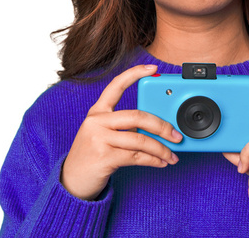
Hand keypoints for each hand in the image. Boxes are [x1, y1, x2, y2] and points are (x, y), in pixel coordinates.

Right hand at [61, 64, 182, 199]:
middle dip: (162, 126)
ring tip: (172, 156)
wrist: (71, 181)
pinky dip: (153, 160)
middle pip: (137, 116)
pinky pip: (137, 157)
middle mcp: (97, 121)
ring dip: (161, 149)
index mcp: (97, 111)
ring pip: (140, 140)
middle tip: (176, 135)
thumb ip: (123, 126)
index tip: (153, 68)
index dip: (135, 73)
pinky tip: (161, 162)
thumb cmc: (92, 155)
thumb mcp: (102, 134)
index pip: (116, 85)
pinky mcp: (104, 157)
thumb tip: (158, 128)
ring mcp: (99, 139)